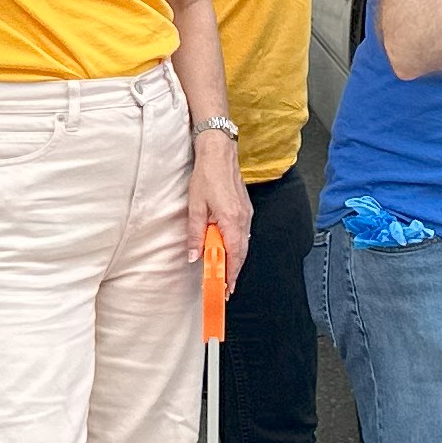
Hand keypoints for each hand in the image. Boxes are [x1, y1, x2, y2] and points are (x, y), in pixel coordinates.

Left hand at [189, 133, 251, 286]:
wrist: (219, 153)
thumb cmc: (207, 176)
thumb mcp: (195, 207)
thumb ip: (195, 234)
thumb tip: (194, 256)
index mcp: (231, 219)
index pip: (234, 255)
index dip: (230, 274)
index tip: (225, 289)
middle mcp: (243, 219)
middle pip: (242, 253)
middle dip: (233, 272)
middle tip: (224, 287)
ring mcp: (247, 214)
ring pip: (243, 244)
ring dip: (235, 260)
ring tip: (224, 273)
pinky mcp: (245, 209)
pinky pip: (243, 234)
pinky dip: (237, 247)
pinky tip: (228, 251)